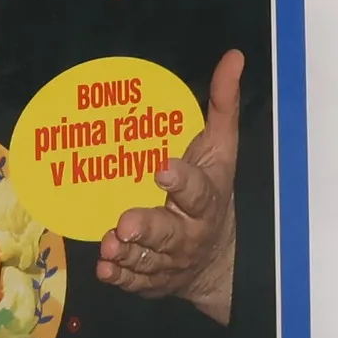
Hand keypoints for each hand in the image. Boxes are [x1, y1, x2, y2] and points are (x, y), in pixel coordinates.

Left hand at [96, 49, 241, 322]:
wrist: (217, 261)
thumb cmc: (212, 193)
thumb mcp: (221, 150)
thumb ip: (222, 105)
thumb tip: (233, 57)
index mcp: (205, 198)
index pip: (197, 189)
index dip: (182, 180)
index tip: (163, 168)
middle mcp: (188, 232)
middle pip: (169, 232)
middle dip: (148, 228)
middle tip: (126, 224)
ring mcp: (169, 260)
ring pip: (147, 259)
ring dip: (127, 254)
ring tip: (110, 244)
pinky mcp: (151, 279)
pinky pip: (134, 281)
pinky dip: (120, 277)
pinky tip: (105, 269)